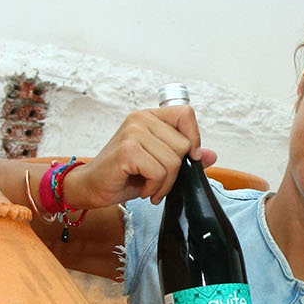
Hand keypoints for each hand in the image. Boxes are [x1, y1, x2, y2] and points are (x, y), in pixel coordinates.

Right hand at [66, 105, 218, 208]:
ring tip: (149, 187)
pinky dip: (154, 188)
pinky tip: (142, 189)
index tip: (188, 158)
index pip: (186, 114)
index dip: (194, 138)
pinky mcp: (127, 151)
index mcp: (149, 117)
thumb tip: (213, 155)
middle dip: (176, 172)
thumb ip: (184, 157)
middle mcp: (140, 119)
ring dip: (164, 184)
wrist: (91, 187)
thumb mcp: (159, 164)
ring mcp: (133, 133)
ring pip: (173, 162)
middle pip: (183, 145)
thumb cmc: (123, 175)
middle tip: (158, 181)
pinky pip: (159, 172)